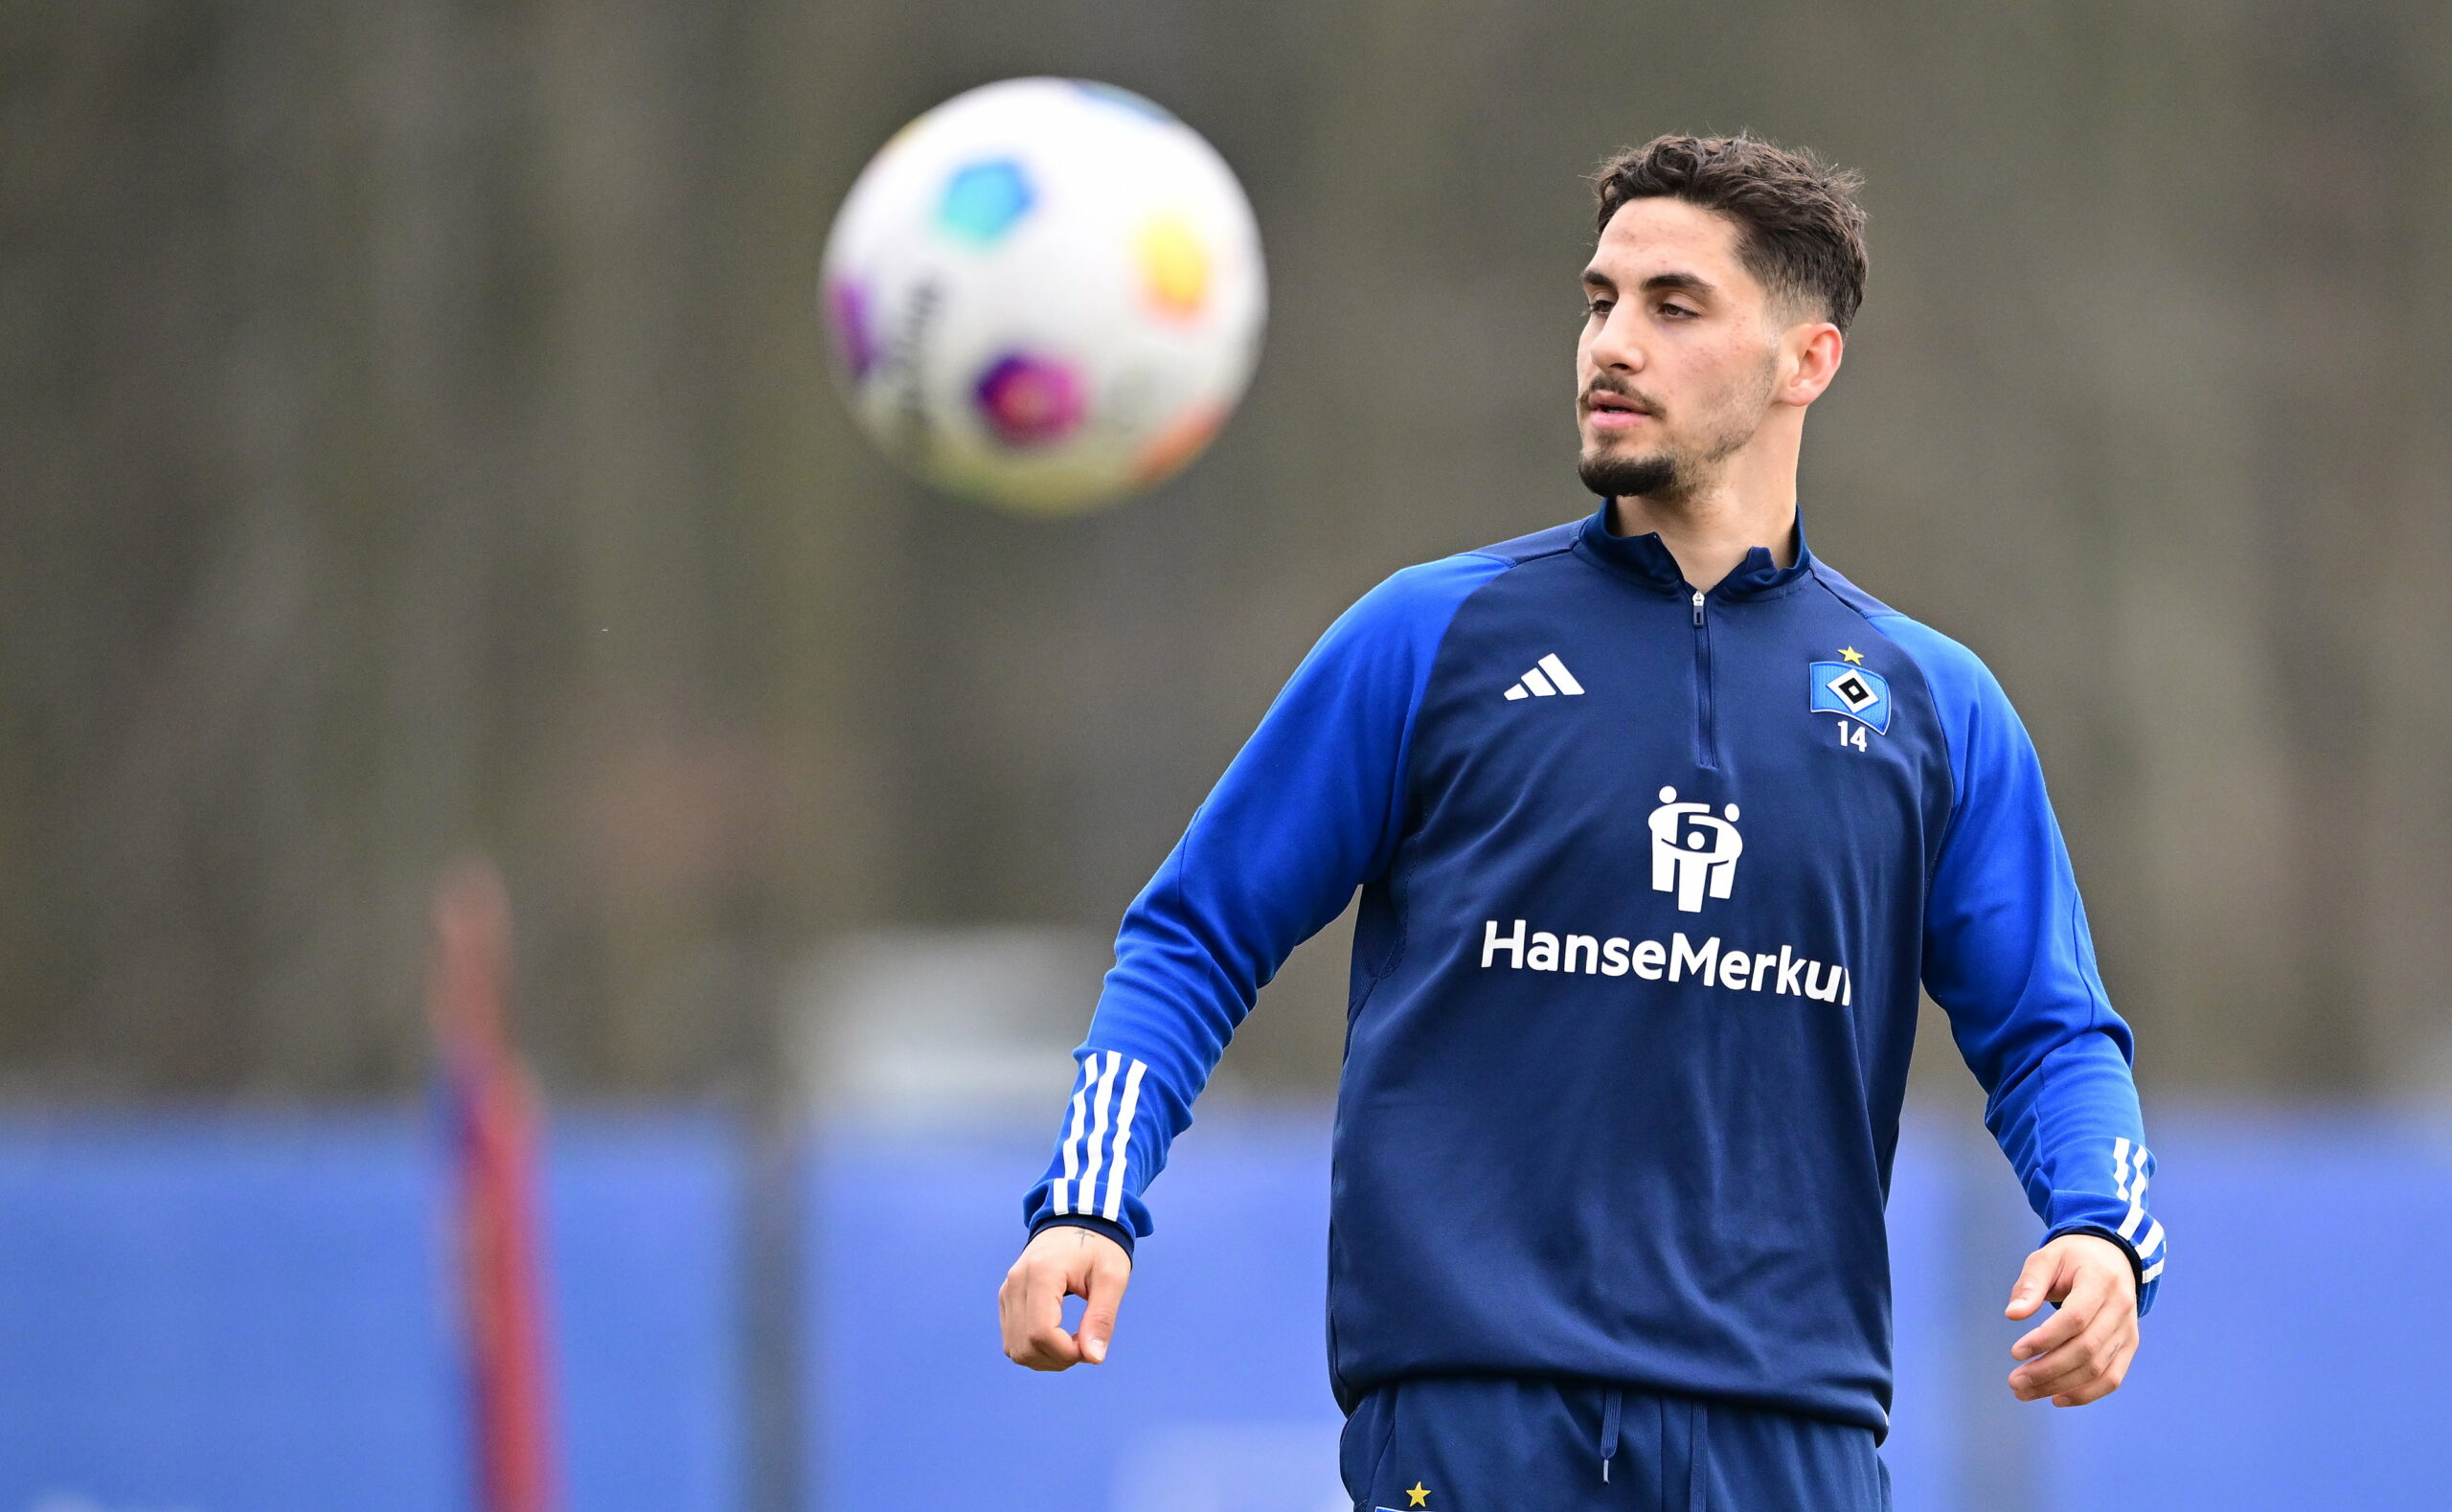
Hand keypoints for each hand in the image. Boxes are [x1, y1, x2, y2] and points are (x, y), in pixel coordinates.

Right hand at [999, 1224, 1131, 1370]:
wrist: (1078, 1219)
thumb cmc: (1099, 1246)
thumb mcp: (1112, 1277)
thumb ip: (1102, 1318)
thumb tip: (1094, 1358)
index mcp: (1042, 1273)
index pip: (1041, 1333)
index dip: (1067, 1353)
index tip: (1091, 1347)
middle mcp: (1016, 1282)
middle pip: (1025, 1346)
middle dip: (1058, 1359)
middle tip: (1086, 1345)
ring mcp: (1007, 1291)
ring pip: (1015, 1348)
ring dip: (1045, 1358)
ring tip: (1073, 1342)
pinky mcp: (1006, 1298)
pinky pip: (1012, 1340)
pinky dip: (1035, 1350)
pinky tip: (1058, 1339)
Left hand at [2004, 1232, 2138, 1405]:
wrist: (2111, 1258)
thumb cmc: (2072, 1258)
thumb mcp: (2047, 1258)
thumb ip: (2030, 1284)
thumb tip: (2013, 1314)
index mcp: (2101, 1281)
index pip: (2075, 1318)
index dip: (2045, 1339)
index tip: (2015, 1353)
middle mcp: (2121, 1308)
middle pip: (2086, 1349)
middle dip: (2048, 1370)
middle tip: (2014, 1382)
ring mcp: (2128, 1330)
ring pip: (2098, 1368)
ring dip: (2060, 1386)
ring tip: (2025, 1391)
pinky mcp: (2129, 1346)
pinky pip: (2113, 1378)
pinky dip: (2086, 1394)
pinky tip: (2056, 1398)